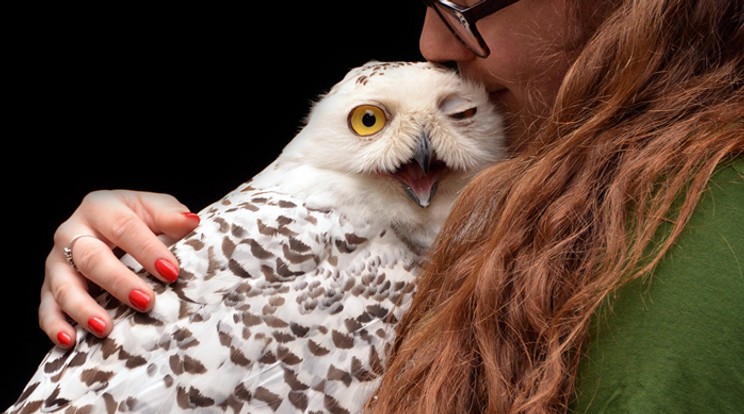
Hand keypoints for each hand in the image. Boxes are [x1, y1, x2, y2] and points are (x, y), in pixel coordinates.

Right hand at [40, 190, 200, 347]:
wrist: (107, 227)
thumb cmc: (136, 220)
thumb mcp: (154, 210)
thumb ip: (171, 216)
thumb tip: (190, 223)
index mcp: (101, 207)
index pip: (125, 228)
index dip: (148, 250)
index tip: (171, 272)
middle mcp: (72, 232)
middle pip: (91, 258)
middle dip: (118, 282)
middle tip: (146, 301)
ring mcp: (57, 262)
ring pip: (64, 286)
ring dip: (84, 309)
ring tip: (105, 328)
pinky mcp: (49, 287)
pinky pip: (46, 308)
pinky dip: (55, 325)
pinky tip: (70, 340)